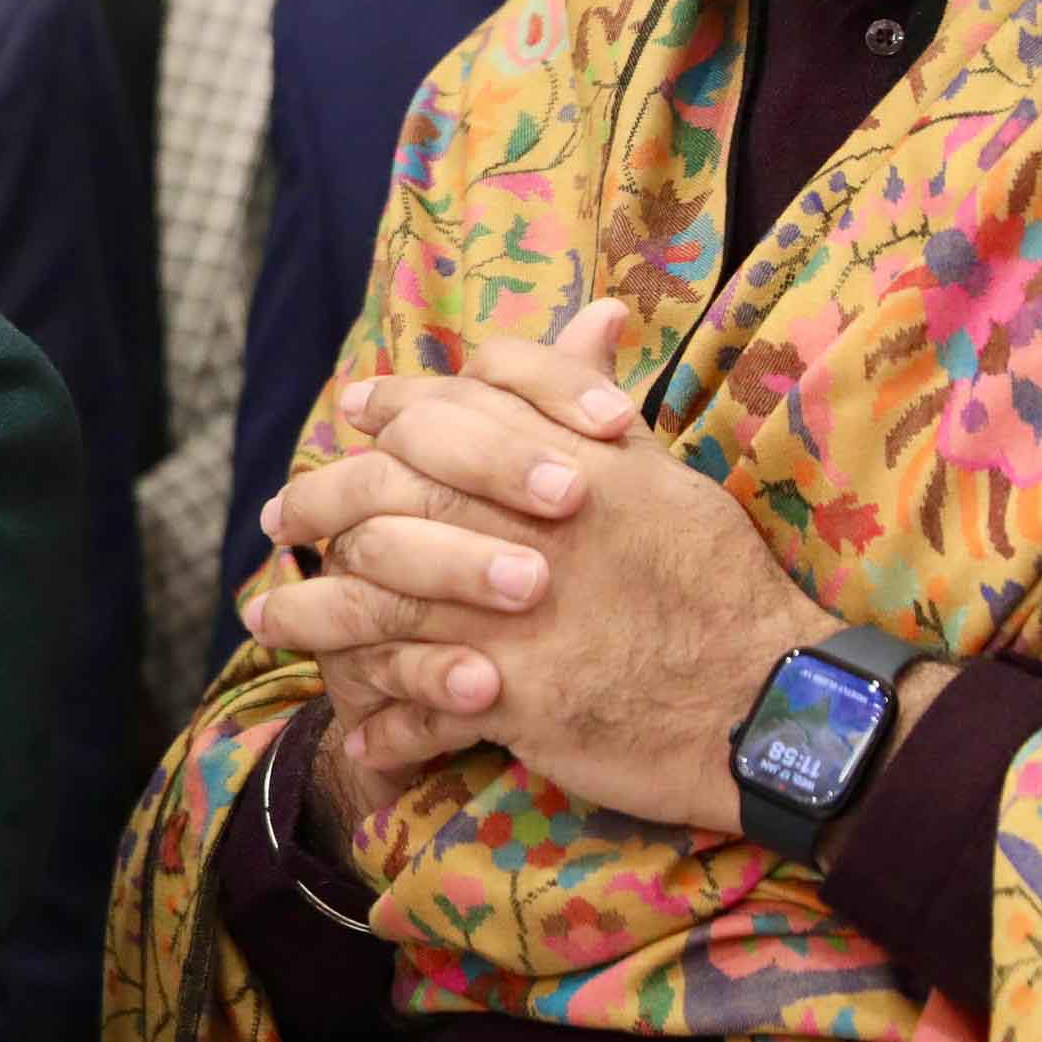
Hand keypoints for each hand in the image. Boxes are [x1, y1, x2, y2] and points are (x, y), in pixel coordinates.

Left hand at [252, 300, 837, 837]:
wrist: (772, 699)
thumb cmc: (721, 585)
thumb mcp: (668, 477)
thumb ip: (601, 406)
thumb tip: (592, 315)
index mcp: (569, 463)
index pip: (456, 403)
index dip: (396, 403)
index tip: (355, 412)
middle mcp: (530, 525)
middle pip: (390, 490)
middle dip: (320, 501)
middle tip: (279, 518)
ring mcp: (515, 613)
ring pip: (379, 595)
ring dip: (313, 612)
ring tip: (269, 622)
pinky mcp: (515, 695)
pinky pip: (419, 698)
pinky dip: (382, 714)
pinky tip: (354, 725)